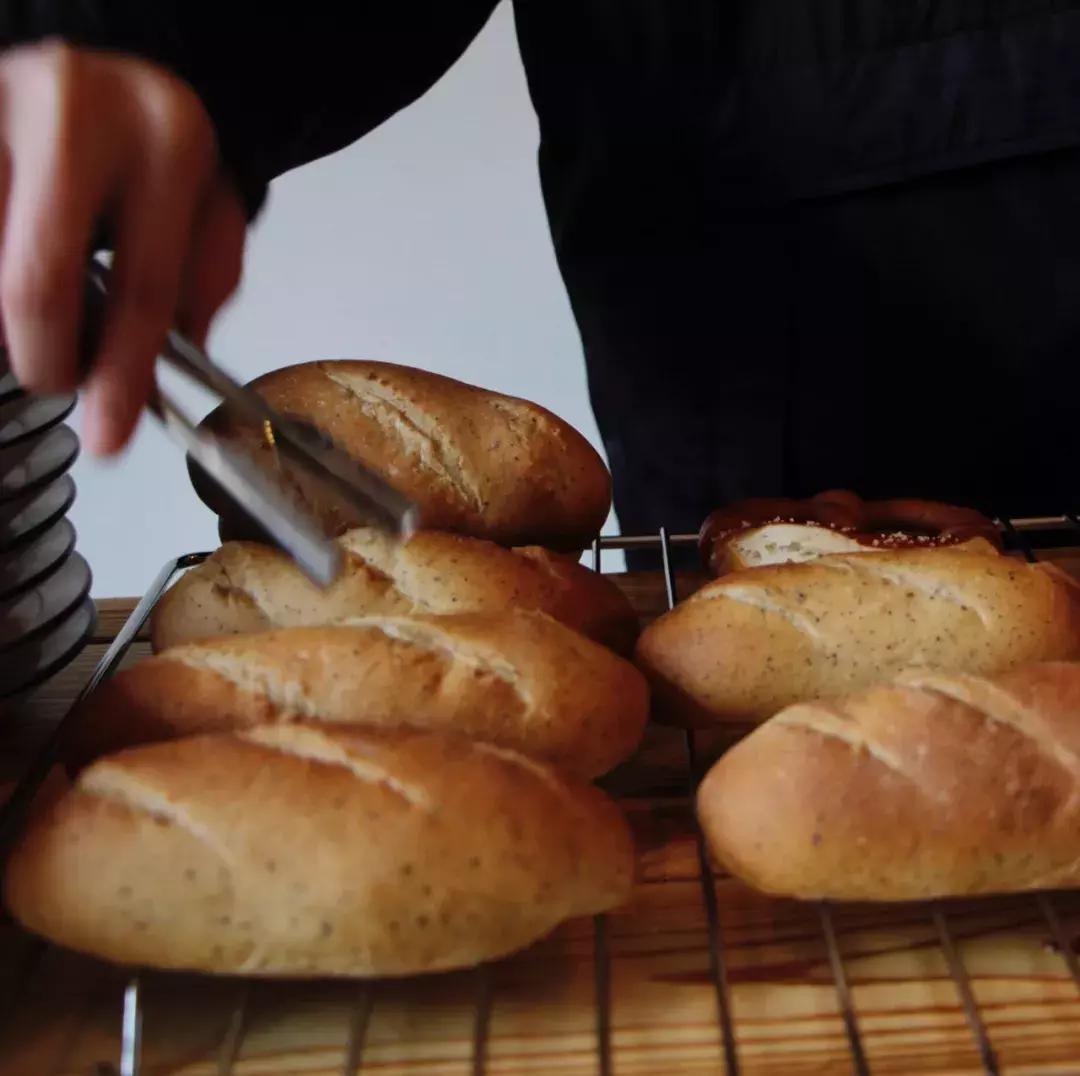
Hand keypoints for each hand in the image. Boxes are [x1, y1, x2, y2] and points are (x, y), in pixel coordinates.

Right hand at [0, 40, 247, 454]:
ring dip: (12, 320)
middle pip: (35, 282)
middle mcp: (74, 111)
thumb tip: (162, 370)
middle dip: (45, 357)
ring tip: (45, 317)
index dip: (120, 375)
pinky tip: (23, 280)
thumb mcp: (212, 213)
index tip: (110, 437)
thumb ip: (202, 289)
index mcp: (165, 142)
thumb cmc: (159, 156)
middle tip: (60, 378)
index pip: (141, 288)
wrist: (110, 78)